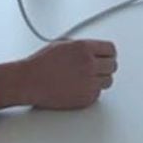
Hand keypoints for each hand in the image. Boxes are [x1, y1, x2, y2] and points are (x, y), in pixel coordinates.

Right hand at [0, 40, 117, 110]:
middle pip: (113, 65)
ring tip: (88, 78)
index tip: (107, 56)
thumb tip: (93, 49)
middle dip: (105, 66)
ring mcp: (89, 82)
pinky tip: (80, 87)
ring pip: (108, 81)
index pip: (110, 49)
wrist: (29, 81)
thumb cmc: (40, 63)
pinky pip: (98, 93)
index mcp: (84, 48)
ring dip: (101, 79)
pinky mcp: (86, 98)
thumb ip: (81, 46)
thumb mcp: (62, 44)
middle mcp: (89, 64)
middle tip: (98, 68)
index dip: (108, 53)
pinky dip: (92, 91)